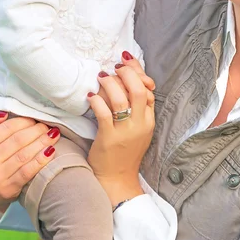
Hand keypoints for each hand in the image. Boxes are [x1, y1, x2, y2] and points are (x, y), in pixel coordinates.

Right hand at [0, 108, 59, 212]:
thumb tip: (1, 113)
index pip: (7, 128)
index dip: (25, 121)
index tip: (34, 119)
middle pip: (19, 141)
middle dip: (37, 130)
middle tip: (46, 126)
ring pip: (25, 155)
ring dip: (43, 142)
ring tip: (53, 135)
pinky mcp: (8, 189)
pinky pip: (28, 172)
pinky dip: (41, 160)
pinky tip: (50, 151)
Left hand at [87, 54, 154, 205]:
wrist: (116, 179)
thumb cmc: (124, 151)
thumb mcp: (138, 128)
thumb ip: (135, 107)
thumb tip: (125, 79)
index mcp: (148, 120)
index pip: (148, 89)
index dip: (137, 71)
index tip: (125, 61)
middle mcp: (140, 124)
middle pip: (138, 90)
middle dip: (126, 73)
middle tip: (115, 68)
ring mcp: (125, 132)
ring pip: (120, 99)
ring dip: (109, 83)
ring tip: (101, 78)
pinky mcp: (109, 138)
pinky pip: (104, 113)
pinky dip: (96, 100)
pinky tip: (91, 96)